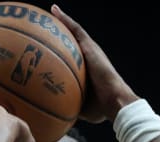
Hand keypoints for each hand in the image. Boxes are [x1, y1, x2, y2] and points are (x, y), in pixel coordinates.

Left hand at [51, 5, 138, 122]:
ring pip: (74, 33)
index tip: (49, 51)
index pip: (73, 60)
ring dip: (62, 23)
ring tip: (48, 13)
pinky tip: (54, 11)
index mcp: (87, 72)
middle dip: (60, 36)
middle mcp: (89, 59)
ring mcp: (91, 52)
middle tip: (45, 28)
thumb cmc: (101, 108)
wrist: (115, 101)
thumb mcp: (81, 108)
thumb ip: (69, 105)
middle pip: (73, 44)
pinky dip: (65, 20)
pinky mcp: (91, 47)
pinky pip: (76, 30)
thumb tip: (56, 112)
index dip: (62, 55)